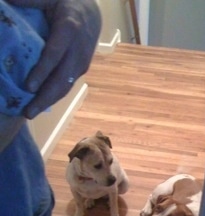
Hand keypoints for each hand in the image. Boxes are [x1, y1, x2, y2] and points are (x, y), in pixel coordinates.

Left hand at [7, 0, 100, 118]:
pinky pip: (67, 86)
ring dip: (48, 101)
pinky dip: (53, 96)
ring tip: (31, 112)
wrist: (93, 13)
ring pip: (65, 87)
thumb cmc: (66, 3)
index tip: (28, 86)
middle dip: (44, 97)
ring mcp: (82, 63)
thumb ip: (29, 0)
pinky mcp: (81, 70)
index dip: (42, 72)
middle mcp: (78, 51)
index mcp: (69, 29)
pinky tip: (40, 103)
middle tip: (28, 112)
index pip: (55, 55)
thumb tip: (6, 1)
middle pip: (61, 79)